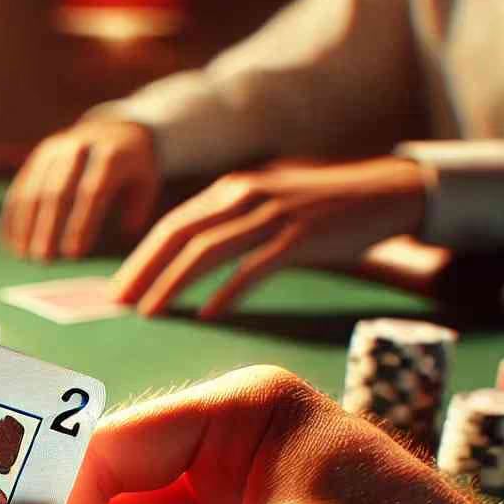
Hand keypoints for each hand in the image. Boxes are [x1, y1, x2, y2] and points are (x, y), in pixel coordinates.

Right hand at [1, 120, 157, 260]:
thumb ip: (137, 208)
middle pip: (57, 191)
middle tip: (43, 260)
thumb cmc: (132, 167)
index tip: (74, 254)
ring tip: (23, 256)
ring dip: (25, 225)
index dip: (81, 223)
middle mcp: (77, 148)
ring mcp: (52, 151)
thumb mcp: (147, 182)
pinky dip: (12, 217)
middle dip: (47, 228)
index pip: (92, 191)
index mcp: (110, 154)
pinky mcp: (36, 158)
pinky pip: (19, 188)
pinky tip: (11, 242)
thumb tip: (121, 232)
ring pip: (33, 189)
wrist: (113, 128)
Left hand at [112, 157, 425, 318]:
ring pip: (209, 252)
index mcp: (232, 189)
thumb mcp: (267, 202)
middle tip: (120, 305)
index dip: (141, 258)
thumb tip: (187, 253)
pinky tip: (207, 314)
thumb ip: (229, 221)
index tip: (119, 289)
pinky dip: (227, 292)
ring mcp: (273, 215)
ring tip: (152, 313)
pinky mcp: (301, 238)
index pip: (173, 225)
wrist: (384, 192)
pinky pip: (254, 268)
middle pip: (180, 236)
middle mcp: (245, 196)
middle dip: (145, 272)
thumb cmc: (320, 207)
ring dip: (174, 285)